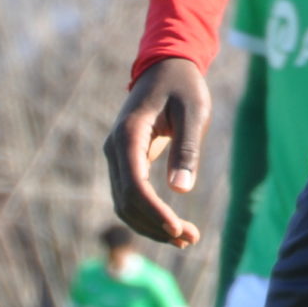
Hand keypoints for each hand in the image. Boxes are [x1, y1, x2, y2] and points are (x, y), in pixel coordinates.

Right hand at [102, 56, 209, 246]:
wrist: (166, 67)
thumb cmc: (183, 87)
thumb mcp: (193, 113)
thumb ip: (186, 149)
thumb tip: (180, 191)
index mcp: (128, 134)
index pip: (134, 185)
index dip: (154, 212)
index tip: (178, 229)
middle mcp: (115, 148)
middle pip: (126, 201)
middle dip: (155, 225)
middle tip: (190, 239)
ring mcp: (116, 156)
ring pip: (125, 204)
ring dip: (151, 226)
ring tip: (186, 239)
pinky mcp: (125, 161)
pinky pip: (130, 196)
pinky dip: (148, 215)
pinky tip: (173, 227)